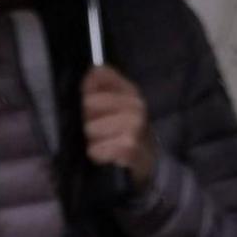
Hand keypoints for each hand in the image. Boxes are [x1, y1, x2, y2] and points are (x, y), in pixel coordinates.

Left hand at [81, 66, 157, 187]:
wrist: (148, 164)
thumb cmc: (126, 134)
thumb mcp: (117, 107)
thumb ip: (100, 88)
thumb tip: (90, 73)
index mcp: (130, 90)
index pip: (99, 74)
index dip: (87, 88)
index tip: (93, 105)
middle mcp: (135, 104)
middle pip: (88, 102)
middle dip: (88, 119)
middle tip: (100, 130)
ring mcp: (134, 125)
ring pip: (90, 128)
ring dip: (92, 140)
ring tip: (106, 144)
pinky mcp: (129, 147)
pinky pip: (95, 149)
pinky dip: (98, 155)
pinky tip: (108, 156)